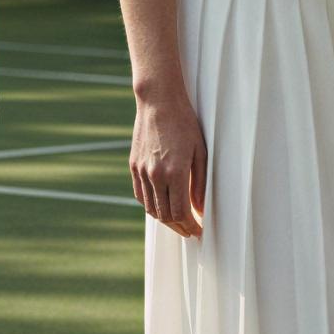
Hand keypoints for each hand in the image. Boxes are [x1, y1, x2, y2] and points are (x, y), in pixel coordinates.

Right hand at [131, 87, 205, 236]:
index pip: (181, 212)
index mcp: (174, 172)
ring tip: (178, 223)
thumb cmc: (185, 124)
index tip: (199, 232)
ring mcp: (141, 171)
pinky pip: (140, 195)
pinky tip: (161, 208)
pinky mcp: (133, 166)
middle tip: (191, 232)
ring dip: (165, 220)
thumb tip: (200, 209)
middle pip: (165, 215)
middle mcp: (155, 175)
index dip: (190, 226)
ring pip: (151, 208)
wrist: (158, 102)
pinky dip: (150, 206)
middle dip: (179, 227)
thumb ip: (200, 183)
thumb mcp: (200, 152)